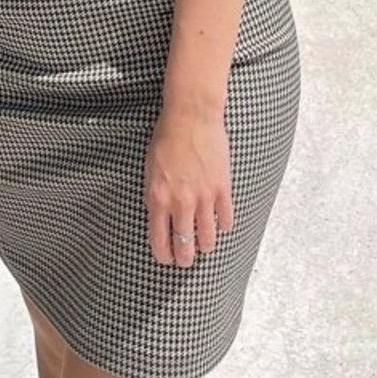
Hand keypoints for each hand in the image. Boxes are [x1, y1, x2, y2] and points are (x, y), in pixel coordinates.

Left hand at [143, 106, 234, 266]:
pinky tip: (221, 225)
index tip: (166, 260)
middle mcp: (180, 202)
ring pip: (207, 237)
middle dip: (185, 258)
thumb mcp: (150, 170)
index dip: (163, 255)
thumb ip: (155, 195)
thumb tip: (160, 216)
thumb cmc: (167, 138)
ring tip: (205, 246)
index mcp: (158, 198)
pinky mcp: (222, 188)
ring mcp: (203, 197)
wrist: (191, 117)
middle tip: (186, 260)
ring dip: (206, 246)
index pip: (159, 240)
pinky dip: (224, 225)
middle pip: (184, 245)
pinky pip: (226, 218)